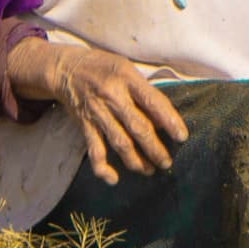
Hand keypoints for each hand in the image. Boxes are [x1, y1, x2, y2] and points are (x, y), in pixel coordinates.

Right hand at [2, 34, 188, 185]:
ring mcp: (98, 113)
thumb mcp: (128, 69)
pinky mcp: (85, 125)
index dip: (170, 121)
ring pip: (120, 142)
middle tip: (167, 162)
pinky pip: (94, 150)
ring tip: (150, 170)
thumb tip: (165, 121)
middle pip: (138, 127)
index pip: (153, 102)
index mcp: (128, 79)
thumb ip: (145, 92)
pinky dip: (102, 167)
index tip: (182, 136)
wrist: (67, 69)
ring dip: (136, 161)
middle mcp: (113, 97)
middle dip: (155, 149)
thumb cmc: (105, 68)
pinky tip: (113, 179)